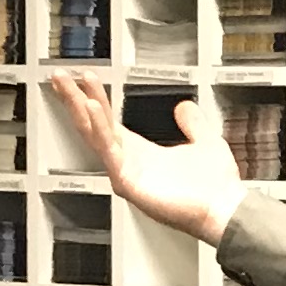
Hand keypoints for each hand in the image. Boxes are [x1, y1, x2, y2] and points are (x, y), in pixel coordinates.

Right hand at [48, 72, 244, 244]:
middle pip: (93, 126)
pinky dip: (100, 130)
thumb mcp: (204, 141)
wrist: (226, 209)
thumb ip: (192, 123)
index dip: (94, 99)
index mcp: (141, 153)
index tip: (84, 78)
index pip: (108, 121)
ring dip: (82, 110)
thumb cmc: (215, 187)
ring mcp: (127, 174)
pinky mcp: (130, 184)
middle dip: (74, 101)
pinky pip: (110, 153)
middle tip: (59, 77)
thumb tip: (184, 107)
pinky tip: (92, 110)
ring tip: (70, 86)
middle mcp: (130, 163)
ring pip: (96, 136)